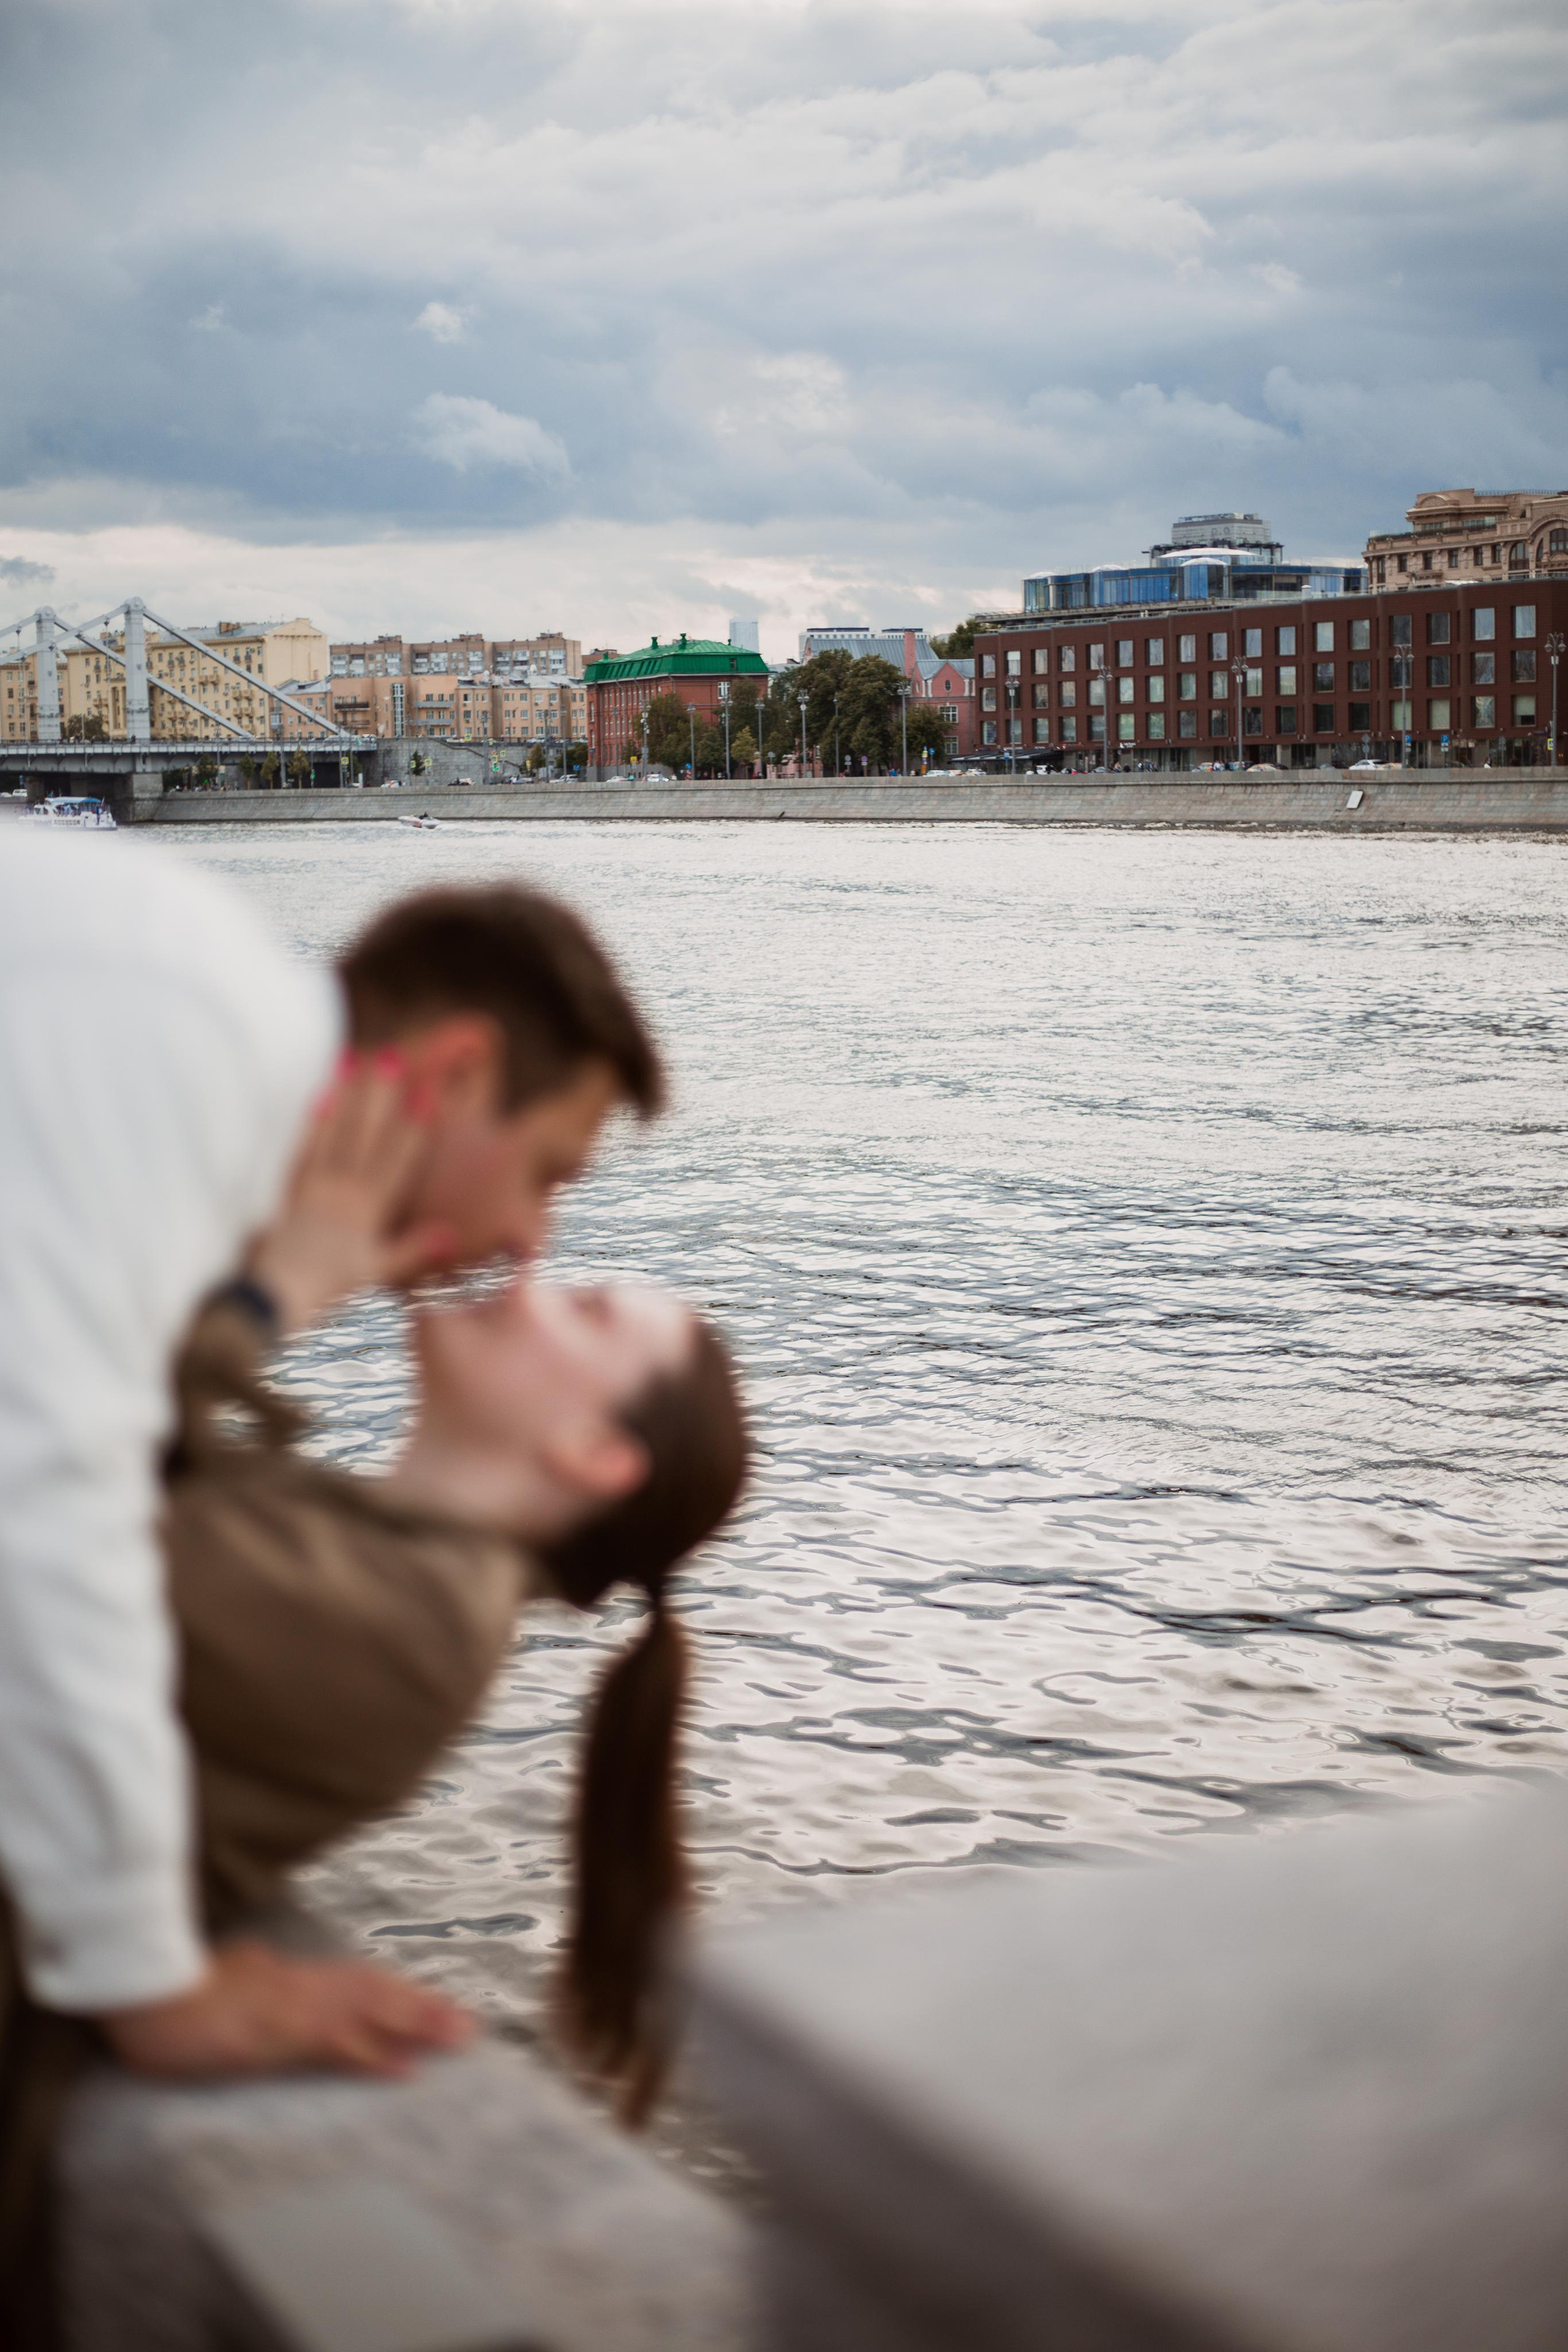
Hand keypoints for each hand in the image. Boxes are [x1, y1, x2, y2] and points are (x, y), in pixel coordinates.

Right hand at [99, 1939, 474, 2079]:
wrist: (142, 1995)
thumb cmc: (170, 1989)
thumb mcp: (218, 1972)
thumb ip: (248, 1967)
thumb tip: (261, 1959)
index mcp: (285, 1973)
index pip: (353, 1981)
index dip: (396, 1993)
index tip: (434, 2003)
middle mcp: (298, 1985)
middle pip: (374, 1992)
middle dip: (424, 2008)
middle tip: (469, 2024)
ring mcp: (292, 2009)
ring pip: (369, 2013)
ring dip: (418, 2026)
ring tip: (458, 2039)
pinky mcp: (279, 2037)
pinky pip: (336, 2047)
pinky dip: (374, 2057)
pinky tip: (406, 2070)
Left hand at [248, 1051, 456, 1334]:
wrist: (278, 1293)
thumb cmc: (331, 1287)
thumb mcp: (379, 1272)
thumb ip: (414, 1249)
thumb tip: (452, 1234)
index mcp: (369, 1210)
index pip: (397, 1160)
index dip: (413, 1126)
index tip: (427, 1093)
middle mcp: (343, 1190)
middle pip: (365, 1135)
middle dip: (380, 1095)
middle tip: (391, 1056)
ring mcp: (315, 1185)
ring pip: (335, 1133)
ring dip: (347, 1095)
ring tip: (355, 1060)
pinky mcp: (291, 1188)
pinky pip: (304, 1147)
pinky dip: (314, 1121)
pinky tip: (321, 1095)